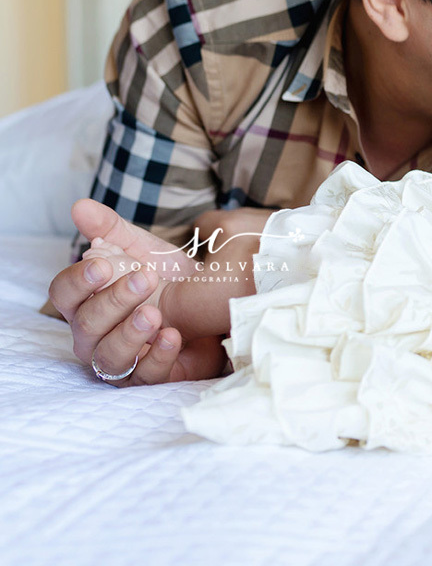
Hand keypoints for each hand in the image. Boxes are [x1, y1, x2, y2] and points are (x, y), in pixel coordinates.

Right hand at [48, 199, 225, 385]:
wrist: (216, 307)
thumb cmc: (170, 281)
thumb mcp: (144, 251)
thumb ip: (112, 230)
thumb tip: (80, 206)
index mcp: (87, 301)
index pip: (63, 294)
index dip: (78, 280)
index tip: (104, 264)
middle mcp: (95, 335)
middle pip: (86, 324)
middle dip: (114, 301)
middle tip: (146, 279)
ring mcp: (121, 360)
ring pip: (109, 356)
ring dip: (130, 333)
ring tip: (155, 313)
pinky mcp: (150, 378)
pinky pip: (145, 377)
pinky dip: (158, 357)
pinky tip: (173, 336)